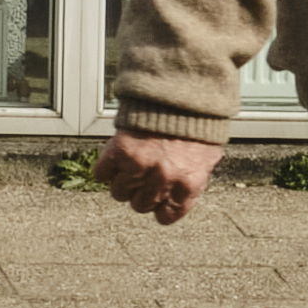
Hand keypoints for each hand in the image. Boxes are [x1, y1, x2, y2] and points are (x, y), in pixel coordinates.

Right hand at [98, 129, 222, 224]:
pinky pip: (102, 173)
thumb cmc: (197, 121)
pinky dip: (105, 168)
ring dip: (121, 181)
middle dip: (140, 192)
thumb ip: (191, 178)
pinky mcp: (121, 152)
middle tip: (141, 177)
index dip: (159, 207)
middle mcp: (164, 180)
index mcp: (188, 184)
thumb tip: (181, 192)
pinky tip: (113, 159)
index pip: (166, 216)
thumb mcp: (205, 156)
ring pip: (119, 192)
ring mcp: (141, 167)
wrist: (181, 92)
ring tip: (127, 167)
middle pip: (140, 205)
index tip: (156, 200)